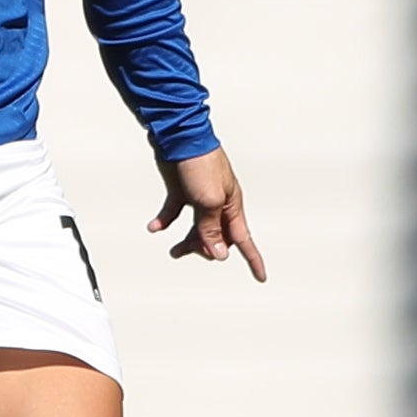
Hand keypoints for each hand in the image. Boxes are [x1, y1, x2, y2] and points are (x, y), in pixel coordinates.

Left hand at [150, 146, 265, 281]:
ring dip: (187, 242)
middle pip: (217, 237)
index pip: (244, 239)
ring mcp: (199, 198)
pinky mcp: (181, 192)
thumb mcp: (208, 200)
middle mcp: (217, 204)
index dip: (253, 260)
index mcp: (231, 206)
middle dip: (207, 248)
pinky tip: (156, 227)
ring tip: (174, 251)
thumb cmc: (199, 163)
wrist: (178, 138)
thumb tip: (219, 254)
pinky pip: (175, 213)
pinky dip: (166, 222)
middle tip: (190, 250)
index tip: (261, 277)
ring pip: (196, 229)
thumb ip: (211, 229)